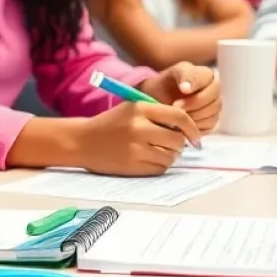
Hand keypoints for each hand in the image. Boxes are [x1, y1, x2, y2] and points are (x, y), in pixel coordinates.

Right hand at [77, 101, 200, 175]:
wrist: (81, 141)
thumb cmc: (109, 125)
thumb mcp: (130, 110)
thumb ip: (157, 115)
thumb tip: (187, 130)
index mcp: (139, 109)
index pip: (179, 116)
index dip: (192, 128)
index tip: (195, 137)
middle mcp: (139, 127)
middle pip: (178, 139)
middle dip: (178, 143)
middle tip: (167, 143)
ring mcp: (136, 148)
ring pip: (171, 156)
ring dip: (168, 155)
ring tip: (153, 150)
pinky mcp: (134, 165)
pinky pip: (160, 167)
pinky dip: (158, 165)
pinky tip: (145, 159)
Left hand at [138, 63, 220, 131]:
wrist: (158, 99)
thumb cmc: (165, 84)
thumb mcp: (173, 73)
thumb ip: (183, 75)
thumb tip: (187, 89)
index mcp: (207, 76)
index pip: (209, 81)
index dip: (196, 86)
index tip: (183, 90)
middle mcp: (214, 92)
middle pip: (214, 101)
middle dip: (193, 104)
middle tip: (175, 106)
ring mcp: (214, 108)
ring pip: (211, 115)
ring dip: (193, 116)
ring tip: (176, 114)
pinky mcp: (209, 122)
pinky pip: (208, 126)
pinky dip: (194, 126)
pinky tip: (181, 122)